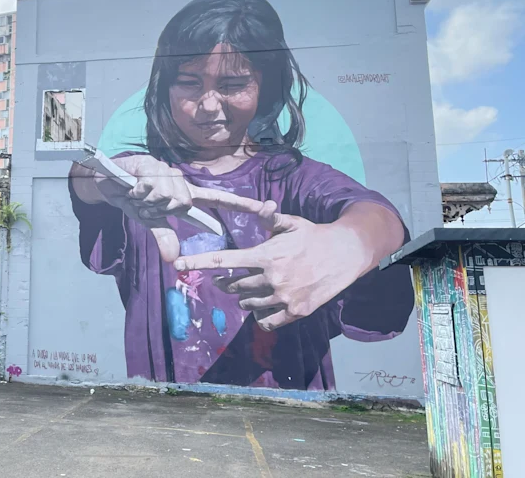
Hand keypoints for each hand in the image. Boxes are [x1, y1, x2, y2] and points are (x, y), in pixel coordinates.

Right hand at [71, 155, 274, 262]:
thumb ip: (163, 236)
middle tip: (145, 204)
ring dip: (148, 199)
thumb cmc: (133, 198)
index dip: (242, 205)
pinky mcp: (150, 163)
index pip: (219, 200)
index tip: (267, 209)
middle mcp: (181, 181)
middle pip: (184, 202)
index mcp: (185, 195)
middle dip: (161, 208)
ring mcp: (166, 171)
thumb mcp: (149, 221)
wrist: (107, 181)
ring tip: (138, 194)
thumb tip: (173, 260)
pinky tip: (132, 187)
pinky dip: (139, 191)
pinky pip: (151, 186)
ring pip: (168, 195)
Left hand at [172, 205, 377, 330]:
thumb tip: (262, 206)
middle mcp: (272, 277)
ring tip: (253, 288)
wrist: (347, 254)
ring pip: (247, 303)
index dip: (199, 263)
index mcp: (266, 254)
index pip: (225, 260)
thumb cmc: (315, 236)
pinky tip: (265, 305)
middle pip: (234, 286)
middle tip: (228, 279)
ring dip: (244, 297)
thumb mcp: (292, 223)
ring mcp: (284, 297)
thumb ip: (271, 219)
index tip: (178, 266)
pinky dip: (260, 314)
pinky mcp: (296, 312)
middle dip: (228, 282)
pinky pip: (265, 319)